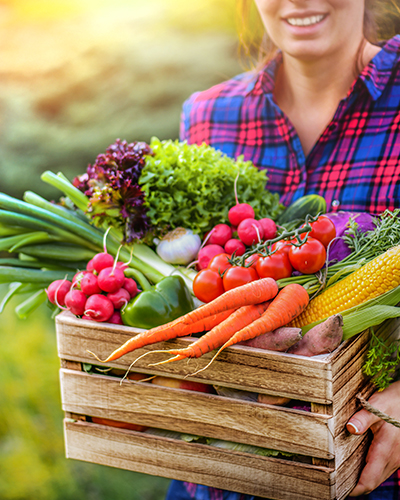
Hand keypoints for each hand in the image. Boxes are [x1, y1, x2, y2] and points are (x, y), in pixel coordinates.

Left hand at [346, 380, 399, 495]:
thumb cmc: (393, 402)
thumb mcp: (376, 406)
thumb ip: (362, 419)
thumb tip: (350, 429)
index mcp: (386, 450)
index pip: (370, 479)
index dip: (356, 489)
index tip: (341, 490)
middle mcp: (393, 458)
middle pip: (374, 481)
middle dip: (357, 484)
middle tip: (337, 482)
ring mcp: (397, 457)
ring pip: (380, 475)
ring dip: (365, 477)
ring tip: (344, 473)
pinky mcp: (398, 454)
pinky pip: (384, 468)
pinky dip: (372, 470)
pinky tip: (359, 462)